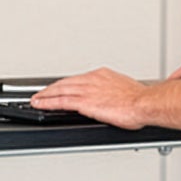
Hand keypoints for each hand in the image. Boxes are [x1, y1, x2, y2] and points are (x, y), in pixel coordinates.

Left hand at [30, 68, 156, 129]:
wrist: (144, 103)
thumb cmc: (140, 101)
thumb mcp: (126, 91)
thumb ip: (115, 94)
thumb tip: (114, 100)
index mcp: (103, 75)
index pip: (78, 79)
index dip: (66, 84)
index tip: (60, 88)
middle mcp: (93, 79)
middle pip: (65, 82)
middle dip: (51, 88)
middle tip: (41, 92)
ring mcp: (87, 90)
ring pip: (59, 90)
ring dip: (45, 95)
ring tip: (36, 99)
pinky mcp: (84, 102)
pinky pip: (60, 101)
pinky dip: (47, 102)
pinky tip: (39, 104)